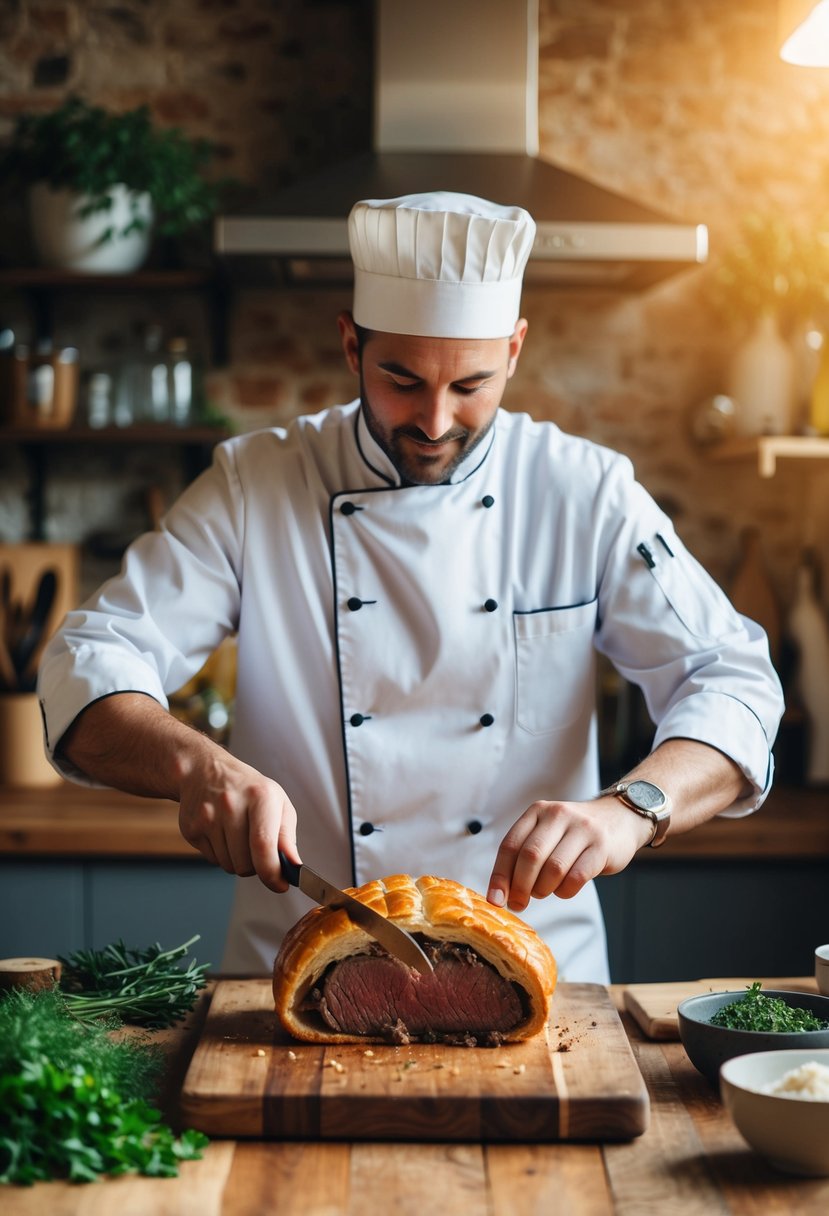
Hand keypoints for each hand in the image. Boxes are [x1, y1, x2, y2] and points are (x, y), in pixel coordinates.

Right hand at [177, 749, 299, 891]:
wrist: (205, 771)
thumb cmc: (248, 790)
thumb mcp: (277, 803)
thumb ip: (287, 837)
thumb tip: (293, 867)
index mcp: (260, 796)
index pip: (263, 845)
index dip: (272, 873)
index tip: (280, 884)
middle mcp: (231, 804)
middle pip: (246, 864)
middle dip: (256, 867)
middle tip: (257, 848)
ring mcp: (208, 816)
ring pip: (229, 866)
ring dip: (238, 861)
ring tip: (238, 836)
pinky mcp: (191, 828)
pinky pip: (213, 861)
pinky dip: (222, 855)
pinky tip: (222, 833)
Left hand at [486, 796, 651, 912]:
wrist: (620, 818)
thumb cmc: (575, 833)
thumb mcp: (548, 832)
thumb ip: (526, 854)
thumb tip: (502, 892)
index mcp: (538, 811)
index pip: (510, 845)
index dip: (499, 875)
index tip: (495, 899)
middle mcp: (558, 815)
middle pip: (530, 856)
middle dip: (520, 887)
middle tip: (519, 903)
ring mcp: (582, 829)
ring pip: (553, 868)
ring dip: (543, 889)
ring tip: (544, 891)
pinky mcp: (601, 846)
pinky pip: (577, 877)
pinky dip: (566, 891)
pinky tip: (565, 889)